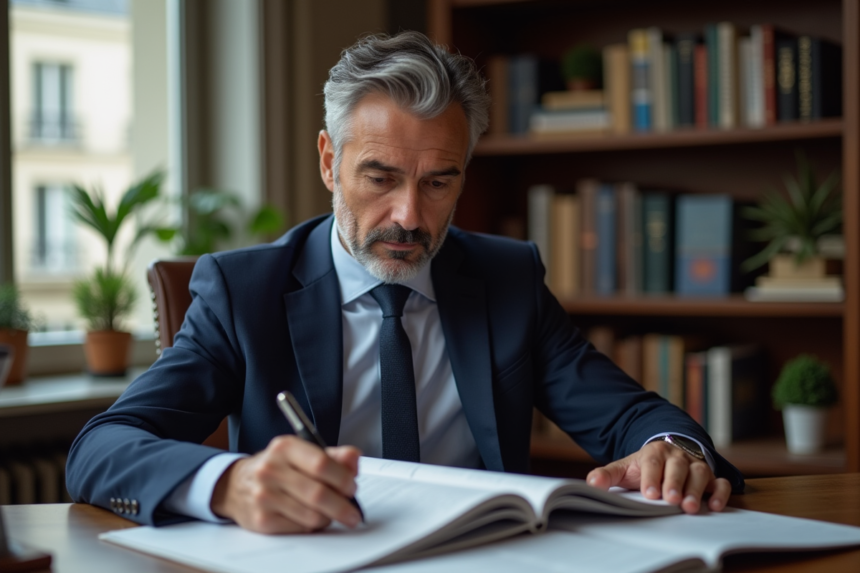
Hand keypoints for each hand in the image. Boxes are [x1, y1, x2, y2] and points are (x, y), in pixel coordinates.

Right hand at [210, 435, 361, 533]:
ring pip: (312, 515)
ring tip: (330, 512)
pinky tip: (311, 517)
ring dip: (329, 517)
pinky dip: (313, 525)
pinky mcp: (262, 520)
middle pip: (318, 493)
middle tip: (352, 511)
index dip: (343, 478)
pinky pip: (301, 528)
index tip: (352, 487)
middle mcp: (271, 470)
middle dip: (342, 505)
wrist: (234, 485)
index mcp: (284, 447)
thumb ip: (331, 455)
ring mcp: (264, 496)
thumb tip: (355, 457)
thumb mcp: (300, 452)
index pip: (321, 463)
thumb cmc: (274, 467)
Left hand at [585, 440, 730, 514]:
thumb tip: (591, 483)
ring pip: (700, 473)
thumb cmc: (645, 467)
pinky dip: (720, 492)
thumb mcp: (625, 469)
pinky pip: (719, 482)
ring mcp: (696, 466)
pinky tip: (716, 505)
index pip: (652, 462)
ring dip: (696, 489)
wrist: (668, 456)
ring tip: (690, 507)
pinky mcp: (711, 476)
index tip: (649, 494)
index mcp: (654, 452)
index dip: (651, 477)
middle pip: (678, 467)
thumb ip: (608, 475)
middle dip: (674, 483)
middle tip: (671, 500)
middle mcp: (677, 457)